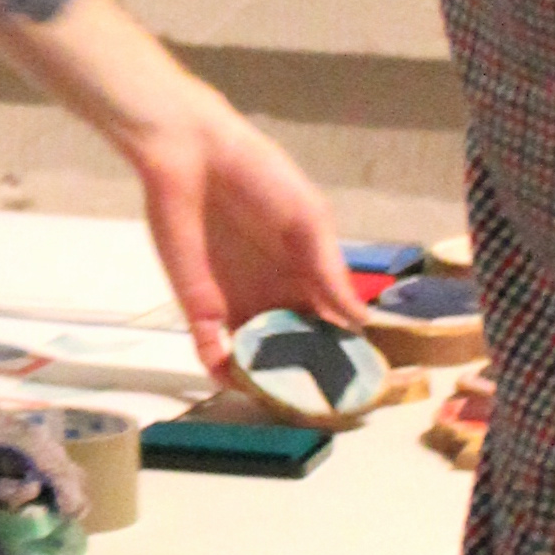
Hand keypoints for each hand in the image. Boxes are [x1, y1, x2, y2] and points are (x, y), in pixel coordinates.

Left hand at [125, 99, 365, 377]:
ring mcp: (237, 305)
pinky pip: (210, 347)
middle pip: (294, 348)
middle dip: (304, 374)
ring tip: (278, 397)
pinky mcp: (198, 306)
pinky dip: (221, 367)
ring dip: (264, 378)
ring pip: (254, 356)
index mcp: (306, 275)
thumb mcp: (309, 220)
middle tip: (317, 398)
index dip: (343, 350)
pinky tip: (235, 377)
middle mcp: (274, 297)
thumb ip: (330, 271)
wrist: (194, 156)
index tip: (357, 378)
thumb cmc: (261, 177)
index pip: (330, 324)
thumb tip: (360, 320)